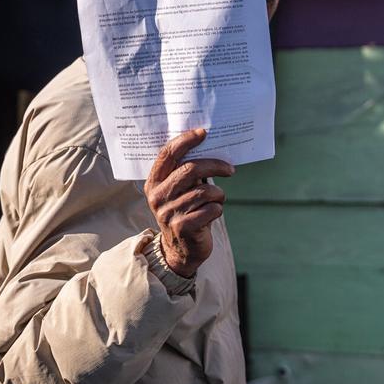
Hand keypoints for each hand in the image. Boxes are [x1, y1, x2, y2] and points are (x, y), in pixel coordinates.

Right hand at [144, 129, 234, 277]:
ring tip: (218, 199)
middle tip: (229, 169)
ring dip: (218, 194)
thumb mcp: (178, 192)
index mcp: (154, 183)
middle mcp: (157, 196)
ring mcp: (168, 212)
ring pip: (204, 191)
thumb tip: (207, 145)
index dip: (185, 140)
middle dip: (214, 165)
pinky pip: (210, 209)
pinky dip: (218, 209)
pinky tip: (213, 213)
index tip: (203, 133)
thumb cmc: (185, 212)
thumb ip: (185, 172)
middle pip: (189, 169)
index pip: (167, 154)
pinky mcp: (182, 227)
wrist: (180, 251)